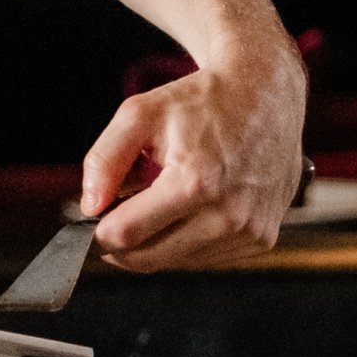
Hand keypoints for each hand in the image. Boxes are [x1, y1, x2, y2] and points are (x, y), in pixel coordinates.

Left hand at [80, 44, 308, 269]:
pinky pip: (206, 259)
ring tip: (162, 201)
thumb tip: (89, 206)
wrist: (267, 93)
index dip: (100, 230)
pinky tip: (191, 210)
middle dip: (123, 243)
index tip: (96, 217)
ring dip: (158, 241)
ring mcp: (249, 231)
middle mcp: (228, 215)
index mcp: (196, 182)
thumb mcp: (140, 114)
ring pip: (176, 263)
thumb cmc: (203, 101)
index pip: (126, 234)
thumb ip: (104, 161)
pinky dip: (188, 242)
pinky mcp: (263, 239)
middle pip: (148, 258)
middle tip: (117, 216)